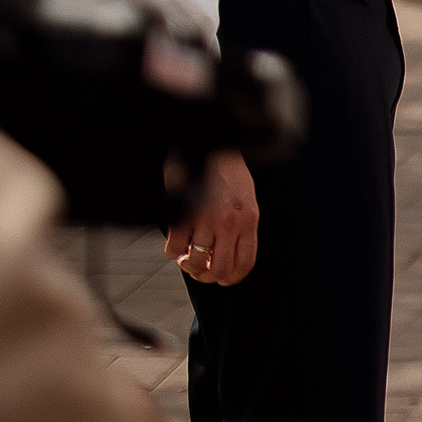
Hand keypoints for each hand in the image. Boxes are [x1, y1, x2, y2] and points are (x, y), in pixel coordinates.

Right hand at [165, 151, 258, 285]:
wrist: (212, 143)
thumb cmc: (228, 172)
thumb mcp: (246, 197)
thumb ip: (242, 224)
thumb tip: (230, 254)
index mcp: (249, 219)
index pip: (244, 264)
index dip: (231, 279)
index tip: (221, 278)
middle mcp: (230, 222)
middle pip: (219, 270)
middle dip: (207, 276)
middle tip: (199, 268)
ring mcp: (207, 218)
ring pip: (196, 264)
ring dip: (188, 266)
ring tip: (187, 256)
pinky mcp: (185, 213)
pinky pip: (175, 248)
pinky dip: (172, 252)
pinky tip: (175, 244)